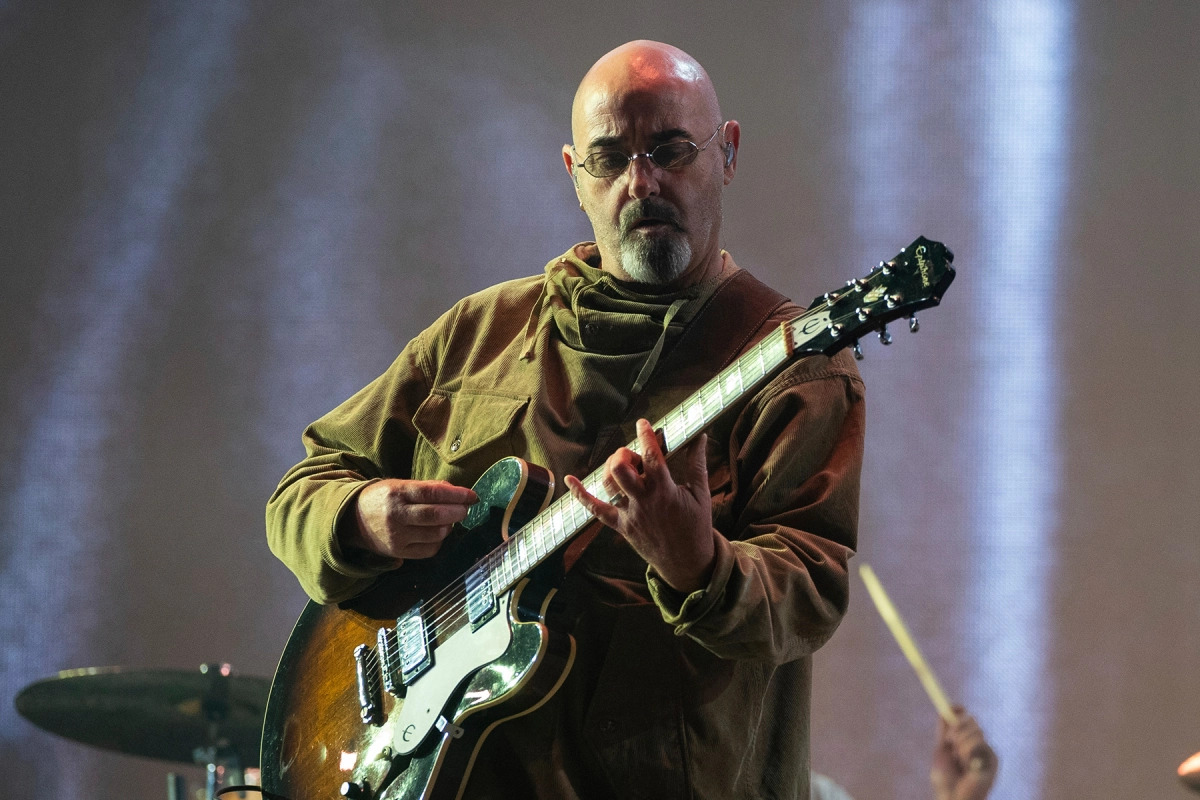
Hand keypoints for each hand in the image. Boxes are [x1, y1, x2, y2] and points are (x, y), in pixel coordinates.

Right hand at [343, 479, 477, 563]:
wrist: (353, 521)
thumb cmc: (382, 499)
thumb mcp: (400, 485)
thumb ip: (427, 487)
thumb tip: (456, 491)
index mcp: (397, 493)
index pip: (432, 493)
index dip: (456, 494)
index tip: (471, 495)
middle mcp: (396, 515)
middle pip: (435, 515)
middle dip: (457, 511)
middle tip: (465, 508)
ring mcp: (397, 536)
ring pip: (435, 534)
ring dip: (450, 526)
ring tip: (450, 519)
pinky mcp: (398, 552)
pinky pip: (429, 549)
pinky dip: (440, 541)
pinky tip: (438, 532)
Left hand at [565, 419, 715, 592]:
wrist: (687, 564)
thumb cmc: (696, 527)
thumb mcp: (701, 494)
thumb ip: (697, 464)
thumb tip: (701, 437)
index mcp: (665, 492)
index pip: (653, 458)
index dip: (646, 437)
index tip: (642, 423)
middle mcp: (644, 502)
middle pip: (621, 470)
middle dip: (624, 455)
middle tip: (635, 456)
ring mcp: (629, 515)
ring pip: (608, 484)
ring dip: (611, 468)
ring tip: (625, 465)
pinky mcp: (621, 527)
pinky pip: (596, 511)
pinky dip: (581, 495)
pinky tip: (569, 480)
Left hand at [931, 706, 997, 799]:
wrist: (952, 795)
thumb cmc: (945, 778)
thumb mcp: (942, 749)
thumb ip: (945, 730)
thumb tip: (947, 708)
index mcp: (967, 743)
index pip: (966, 719)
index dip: (959, 712)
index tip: (957, 707)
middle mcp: (979, 745)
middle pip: (972, 720)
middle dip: (957, 729)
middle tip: (950, 745)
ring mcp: (987, 751)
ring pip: (975, 730)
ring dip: (960, 744)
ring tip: (958, 761)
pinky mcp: (993, 758)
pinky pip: (978, 742)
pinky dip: (967, 751)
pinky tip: (968, 766)